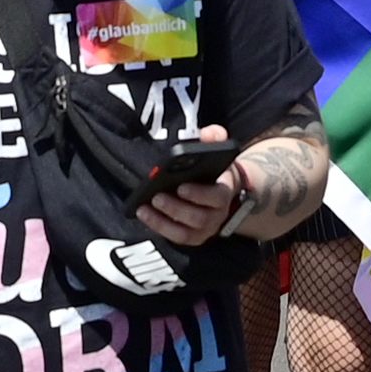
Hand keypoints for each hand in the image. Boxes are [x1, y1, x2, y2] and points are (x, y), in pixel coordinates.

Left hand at [135, 123, 238, 246]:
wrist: (223, 189)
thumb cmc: (215, 169)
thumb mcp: (219, 151)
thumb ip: (215, 138)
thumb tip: (207, 134)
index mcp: (225, 192)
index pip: (218, 197)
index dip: (199, 194)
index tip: (181, 186)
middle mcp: (218, 214)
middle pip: (200, 218)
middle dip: (176, 208)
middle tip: (157, 196)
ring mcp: (206, 229)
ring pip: (186, 232)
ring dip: (164, 221)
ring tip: (145, 207)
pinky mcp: (194, 237)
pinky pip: (177, 238)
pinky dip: (160, 227)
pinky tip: (145, 215)